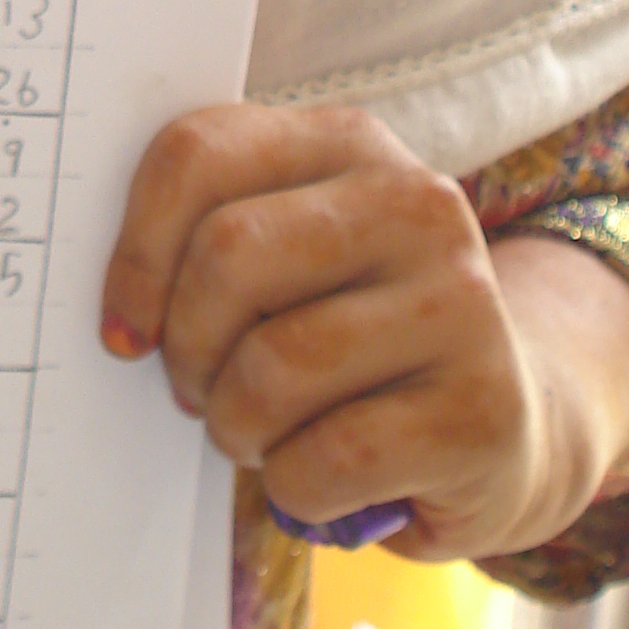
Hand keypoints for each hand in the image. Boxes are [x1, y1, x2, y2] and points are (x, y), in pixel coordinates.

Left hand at [98, 103, 628, 561]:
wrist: (511, 422)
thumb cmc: (355, 334)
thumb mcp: (291, 255)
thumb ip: (211, 235)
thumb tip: (117, 307)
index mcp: (348, 141)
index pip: (197, 154)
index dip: (135, 252)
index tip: (126, 326)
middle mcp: (416, 203)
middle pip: (228, 257)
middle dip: (188, 347)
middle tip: (198, 388)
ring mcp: (461, 303)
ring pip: (271, 368)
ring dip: (237, 426)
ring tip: (259, 433)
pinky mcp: (483, 410)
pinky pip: (327, 460)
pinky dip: (293, 488)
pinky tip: (320, 480)